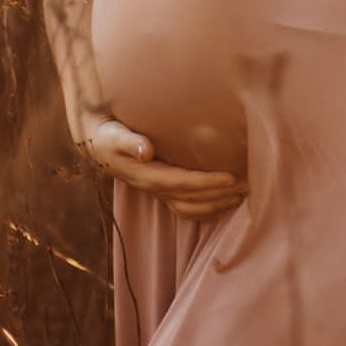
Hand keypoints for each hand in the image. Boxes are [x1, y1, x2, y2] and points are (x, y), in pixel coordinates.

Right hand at [81, 118, 247, 219]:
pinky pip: (187, 209)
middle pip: (191, 199)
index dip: (207, 183)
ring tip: (243, 195)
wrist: (96, 144)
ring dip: (217, 205)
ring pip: (191, 208)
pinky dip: (208, 210)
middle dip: (220, 194)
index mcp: (144, 175)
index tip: (231, 177)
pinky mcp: (162, 191)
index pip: (181, 183)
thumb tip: (146, 150)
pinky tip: (226, 202)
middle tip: (249, 184)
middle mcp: (153, 188)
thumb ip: (128, 141)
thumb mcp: (113, 135)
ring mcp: (158, 193)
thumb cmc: (107, 134)